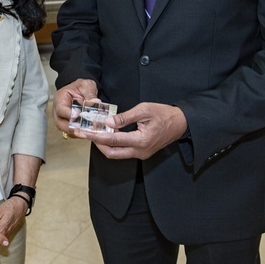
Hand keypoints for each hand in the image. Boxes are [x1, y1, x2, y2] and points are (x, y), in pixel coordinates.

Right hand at [53, 78, 98, 133]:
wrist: (82, 90)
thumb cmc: (81, 87)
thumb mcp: (86, 86)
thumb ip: (90, 94)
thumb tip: (96, 102)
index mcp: (60, 99)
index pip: (61, 110)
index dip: (69, 115)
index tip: (79, 116)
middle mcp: (59, 111)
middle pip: (60, 124)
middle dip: (72, 128)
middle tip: (85, 130)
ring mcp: (63, 119)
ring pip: (66, 130)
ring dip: (77, 132)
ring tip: (89, 133)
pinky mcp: (70, 124)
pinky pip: (72, 132)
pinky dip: (80, 133)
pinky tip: (90, 133)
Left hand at [73, 102, 187, 159]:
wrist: (180, 123)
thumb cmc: (164, 114)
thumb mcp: (144, 110)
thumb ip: (124, 117)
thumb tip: (108, 122)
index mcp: (141, 140)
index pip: (112, 140)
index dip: (96, 136)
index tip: (84, 133)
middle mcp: (140, 151)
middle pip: (111, 153)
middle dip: (97, 143)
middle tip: (87, 133)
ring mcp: (141, 154)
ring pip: (116, 154)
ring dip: (105, 144)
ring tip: (96, 131)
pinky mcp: (142, 153)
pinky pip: (123, 151)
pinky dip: (114, 144)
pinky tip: (109, 132)